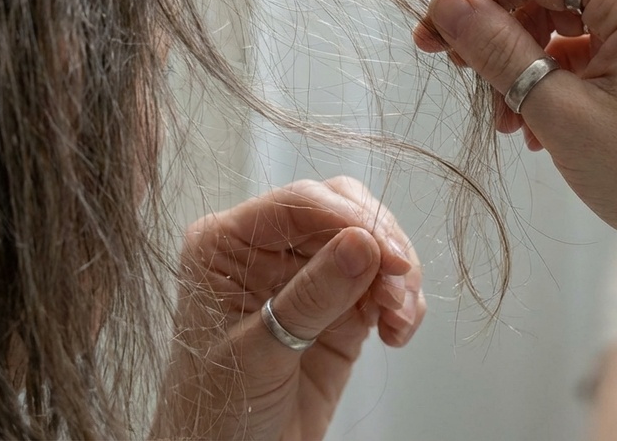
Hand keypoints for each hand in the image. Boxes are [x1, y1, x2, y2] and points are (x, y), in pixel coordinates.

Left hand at [153, 178, 425, 440]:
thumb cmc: (214, 412)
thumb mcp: (258, 352)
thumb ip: (311, 297)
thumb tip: (363, 243)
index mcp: (226, 244)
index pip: (298, 204)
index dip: (351, 220)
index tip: (389, 255)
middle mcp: (266, 250)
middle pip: (343, 211)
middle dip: (381, 245)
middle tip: (399, 285)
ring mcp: (305, 278)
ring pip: (371, 245)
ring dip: (398, 278)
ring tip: (398, 320)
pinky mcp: (339, 308)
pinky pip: (384, 285)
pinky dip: (402, 303)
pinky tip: (396, 333)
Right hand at [413, 0, 616, 254]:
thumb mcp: (558, 114)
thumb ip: (497, 50)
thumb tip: (446, 5)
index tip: (432, 32)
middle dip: (499, 1)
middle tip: (458, 50)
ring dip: (524, 38)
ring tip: (501, 108)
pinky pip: (595, 22)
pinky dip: (556, 56)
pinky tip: (532, 112)